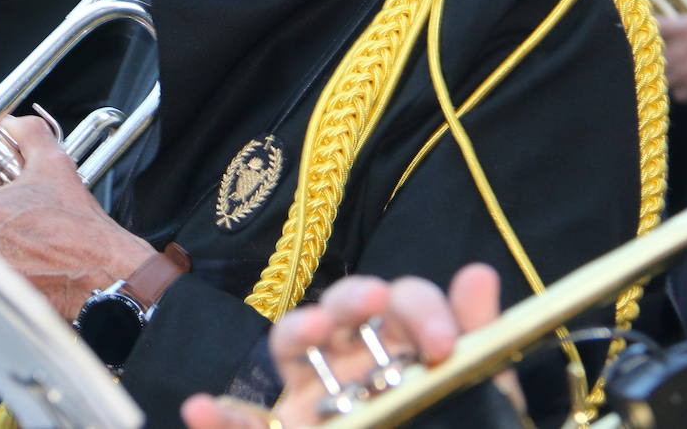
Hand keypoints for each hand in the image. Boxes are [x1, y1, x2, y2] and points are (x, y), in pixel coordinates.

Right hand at [181, 265, 513, 427]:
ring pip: (291, 348)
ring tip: (309, 334)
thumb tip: (477, 273)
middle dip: (354, 299)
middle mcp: (357, 361)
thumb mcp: (486, 400)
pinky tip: (200, 409)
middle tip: (373, 304)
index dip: (419, 309)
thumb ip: (478, 341)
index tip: (441, 346)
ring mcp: (316, 397)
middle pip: (342, 311)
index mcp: (408, 346)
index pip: (402, 302)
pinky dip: (217, 419)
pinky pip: (242, 424)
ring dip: (297, 332)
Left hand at [657, 0, 686, 102]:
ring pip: (662, 72)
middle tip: (666, 44)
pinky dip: (681, 87)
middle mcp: (676, 52)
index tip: (649, 22)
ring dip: (668, 68)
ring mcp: (683, 74)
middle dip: (655, 48)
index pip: (647, 24)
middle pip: (650, 51)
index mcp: (681, 29)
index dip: (644, 23)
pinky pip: (677, 92)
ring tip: (681, 63)